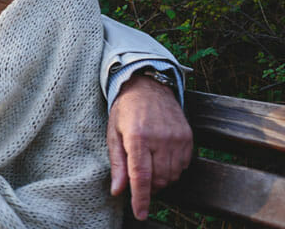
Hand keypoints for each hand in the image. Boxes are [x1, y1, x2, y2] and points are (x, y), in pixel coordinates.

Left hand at [107, 74, 191, 219]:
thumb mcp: (113, 133)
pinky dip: (172, 169)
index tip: (140, 213)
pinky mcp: (188, 137)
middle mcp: (160, 139)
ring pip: (172, 176)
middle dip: (148, 188)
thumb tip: (118, 191)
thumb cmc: (126, 111)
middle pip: (158, 180)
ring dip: (160, 180)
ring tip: (149, 165)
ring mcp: (177, 138)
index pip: (141, 176)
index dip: (141, 199)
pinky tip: (161, 158)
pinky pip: (183, 166)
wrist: (149, 87)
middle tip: (138, 180)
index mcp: (138, 137)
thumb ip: (117, 164)